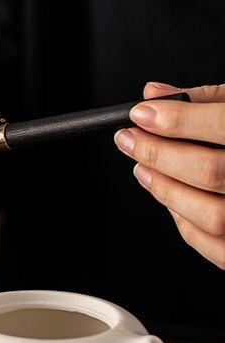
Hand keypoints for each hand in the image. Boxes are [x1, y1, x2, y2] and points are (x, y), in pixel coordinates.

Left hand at [114, 82, 224, 268]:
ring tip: (143, 168)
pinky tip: (172, 200)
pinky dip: (185, 224)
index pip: (223, 125)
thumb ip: (207, 100)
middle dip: (158, 153)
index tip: (139, 113)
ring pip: (211, 215)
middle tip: (129, 139)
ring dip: (165, 190)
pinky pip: (217, 248)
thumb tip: (154, 94)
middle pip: (210, 171)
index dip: (175, 120)